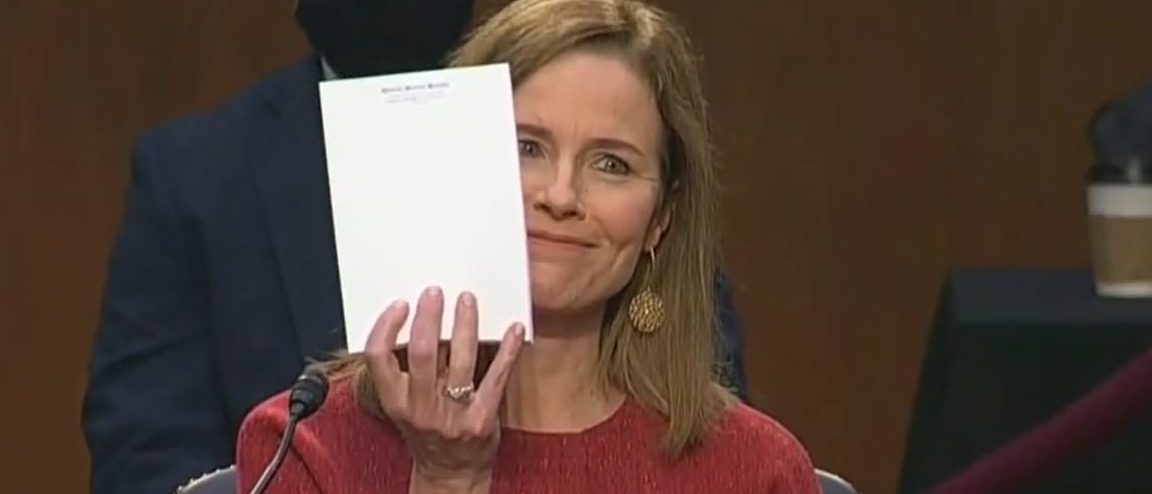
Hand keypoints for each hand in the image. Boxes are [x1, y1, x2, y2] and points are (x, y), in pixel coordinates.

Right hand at [365, 286, 525, 491]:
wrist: (451, 474)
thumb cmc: (427, 432)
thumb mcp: (404, 405)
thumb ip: (406, 370)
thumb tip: (418, 319)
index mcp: (395, 402)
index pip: (378, 358)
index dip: (387, 326)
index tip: (400, 304)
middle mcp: (420, 409)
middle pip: (421, 353)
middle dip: (428, 318)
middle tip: (435, 293)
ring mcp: (452, 416)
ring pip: (460, 360)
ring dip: (465, 325)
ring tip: (467, 301)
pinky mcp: (481, 420)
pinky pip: (496, 378)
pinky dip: (507, 351)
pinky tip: (514, 330)